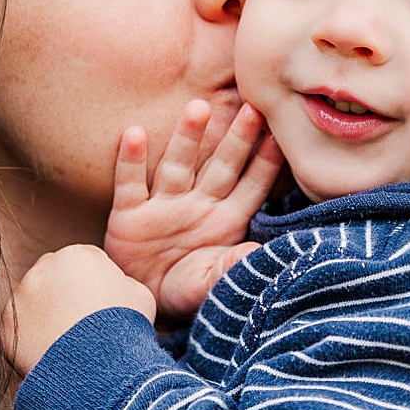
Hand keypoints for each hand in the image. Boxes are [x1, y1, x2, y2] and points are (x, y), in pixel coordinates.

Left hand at [7, 245, 155, 376]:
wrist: (99, 369)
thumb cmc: (124, 330)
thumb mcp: (140, 294)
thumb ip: (122, 281)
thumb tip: (114, 286)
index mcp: (77, 255)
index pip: (83, 263)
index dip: (94, 286)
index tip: (99, 308)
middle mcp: (43, 268)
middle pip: (54, 278)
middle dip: (64, 296)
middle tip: (81, 325)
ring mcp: (21, 295)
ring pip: (33, 302)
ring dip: (45, 316)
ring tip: (67, 342)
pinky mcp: (7, 324)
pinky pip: (18, 328)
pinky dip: (30, 339)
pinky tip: (50, 352)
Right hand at [105, 99, 283, 326]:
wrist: (143, 301)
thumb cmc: (186, 291)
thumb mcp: (212, 282)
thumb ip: (232, 266)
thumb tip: (256, 253)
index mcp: (224, 221)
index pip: (250, 187)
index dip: (265, 164)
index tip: (280, 137)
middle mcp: (196, 205)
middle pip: (220, 167)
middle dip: (236, 139)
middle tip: (252, 107)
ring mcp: (163, 207)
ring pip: (177, 166)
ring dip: (187, 138)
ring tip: (199, 109)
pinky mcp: (129, 214)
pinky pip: (130, 183)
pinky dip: (131, 160)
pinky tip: (135, 134)